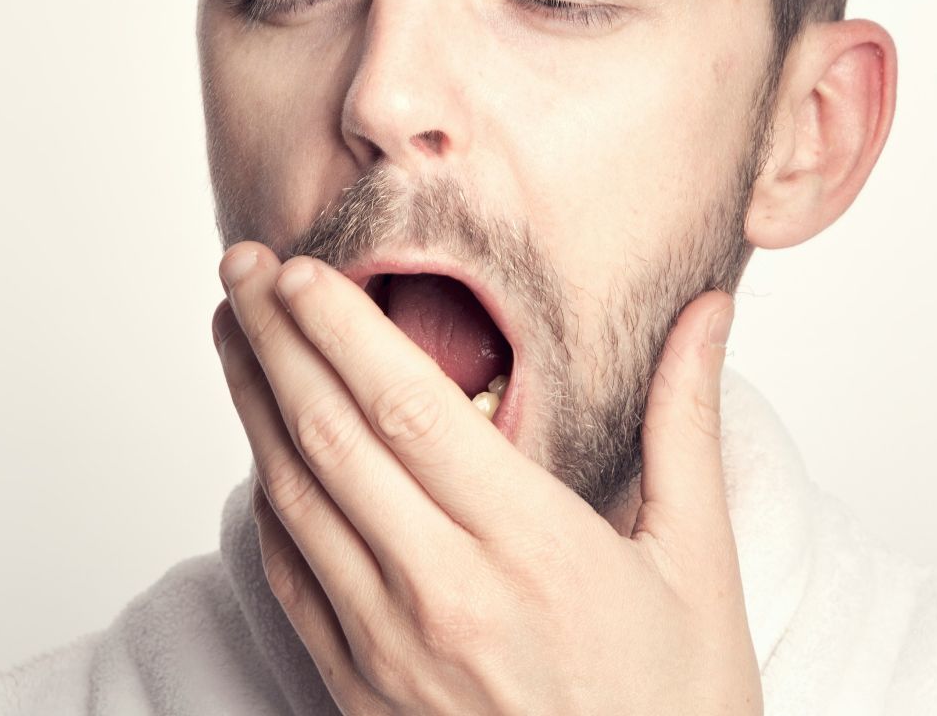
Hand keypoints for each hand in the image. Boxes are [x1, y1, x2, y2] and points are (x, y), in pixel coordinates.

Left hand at [211, 242, 762, 714]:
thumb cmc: (676, 709)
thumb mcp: (700, 566)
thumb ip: (684, 426)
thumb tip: (706, 314)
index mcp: (530, 546)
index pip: (406, 406)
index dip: (340, 327)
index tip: (300, 268)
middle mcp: (444, 594)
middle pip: (329, 436)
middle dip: (273, 339)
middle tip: (238, 265)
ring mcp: (391, 650)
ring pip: (295, 500)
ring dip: (253, 406)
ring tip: (230, 333)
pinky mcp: (361, 694)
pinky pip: (293, 579)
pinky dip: (268, 503)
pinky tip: (260, 452)